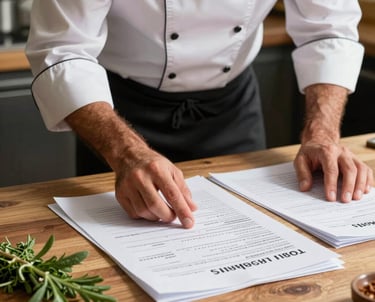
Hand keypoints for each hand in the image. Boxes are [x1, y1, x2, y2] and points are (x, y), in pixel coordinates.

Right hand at [65, 101, 196, 227]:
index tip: (189, 222)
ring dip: (156, 217)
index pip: (172, 194)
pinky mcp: (120, 194)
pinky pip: (134, 213)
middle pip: (156, 205)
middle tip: (174, 216)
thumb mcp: (172, 171)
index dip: (182, 210)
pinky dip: (145, 215)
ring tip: (162, 211)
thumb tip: (191, 208)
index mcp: (156, 169)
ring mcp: (128, 186)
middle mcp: (140, 177)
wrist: (129, 156)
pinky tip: (149, 208)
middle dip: (168, 216)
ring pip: (144, 211)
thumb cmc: (153, 164)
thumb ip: (183, 189)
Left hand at [294, 138, 372, 201]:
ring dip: (360, 184)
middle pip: (350, 169)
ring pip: (361, 169)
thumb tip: (305, 188)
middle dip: (348, 186)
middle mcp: (341, 152)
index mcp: (326, 151)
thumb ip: (302, 174)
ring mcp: (351, 155)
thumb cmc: (310, 152)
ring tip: (356, 198)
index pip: (331, 169)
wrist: (320, 140)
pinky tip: (365, 190)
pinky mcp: (356, 160)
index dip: (331, 184)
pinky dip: (367, 180)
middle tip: (346, 200)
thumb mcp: (300, 160)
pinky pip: (366, 169)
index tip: (331, 197)